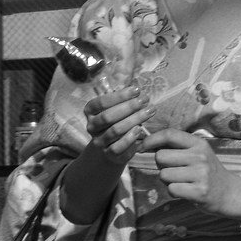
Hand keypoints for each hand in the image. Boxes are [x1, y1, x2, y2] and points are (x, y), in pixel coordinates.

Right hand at [56, 86, 149, 225]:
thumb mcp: (115, 109)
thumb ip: (122, 99)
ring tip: (149, 111)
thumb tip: (138, 86)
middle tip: (145, 100)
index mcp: (90, 111)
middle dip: (128, 107)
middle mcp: (91, 126)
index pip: (101, 102)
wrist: (108, 150)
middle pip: (108, 116)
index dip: (119, 96)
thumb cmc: (115, 122)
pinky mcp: (109, 154)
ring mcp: (99, 141)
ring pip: (115, 130)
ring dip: (134, 120)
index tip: (136, 90)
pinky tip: (140, 130)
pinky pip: (119, 146)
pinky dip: (130, 138)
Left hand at [134, 129, 240, 221]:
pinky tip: (185, 191)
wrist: (228, 193)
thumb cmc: (207, 172)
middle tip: (174, 171)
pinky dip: (174, 192)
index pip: (169, 134)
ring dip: (167, 181)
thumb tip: (147, 142)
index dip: (151, 139)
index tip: (142, 147)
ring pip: (164, 175)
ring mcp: (201, 174)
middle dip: (161, 166)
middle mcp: (200, 156)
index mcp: (198, 144)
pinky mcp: (199, 192)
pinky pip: (171, 189)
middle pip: (161, 156)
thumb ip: (178, 147)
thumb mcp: (198, 153)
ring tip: (182, 182)